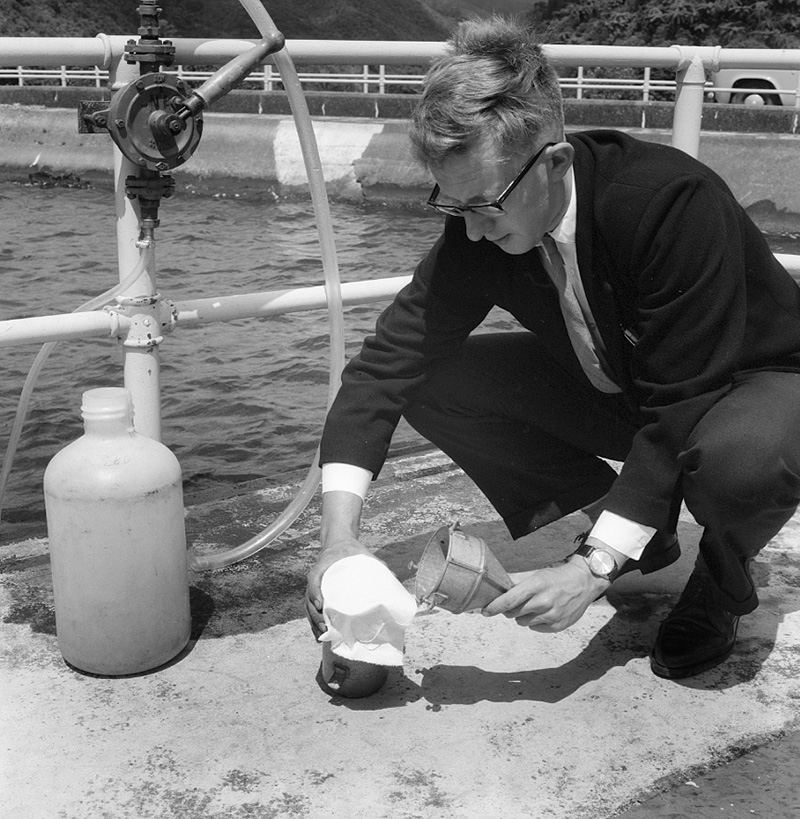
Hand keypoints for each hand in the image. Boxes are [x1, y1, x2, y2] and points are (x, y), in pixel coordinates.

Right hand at [305, 489, 370, 638]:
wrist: (339, 542)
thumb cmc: (351, 550)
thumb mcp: (363, 553)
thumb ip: (377, 564)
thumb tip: (393, 577)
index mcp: (324, 564)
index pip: (314, 578)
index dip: (315, 592)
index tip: (320, 605)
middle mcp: (317, 576)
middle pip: (309, 597)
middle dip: (315, 615)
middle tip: (325, 626)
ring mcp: (316, 585)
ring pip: (308, 606)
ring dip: (314, 622)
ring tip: (323, 635)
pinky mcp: (318, 592)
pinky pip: (312, 608)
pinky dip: (314, 621)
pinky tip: (320, 634)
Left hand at [481, 557, 608, 631]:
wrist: (583, 583)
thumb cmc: (556, 577)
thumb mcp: (536, 574)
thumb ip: (515, 581)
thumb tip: (495, 584)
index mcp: (536, 585)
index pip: (509, 600)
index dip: (494, 607)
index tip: (484, 611)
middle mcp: (544, 601)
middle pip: (513, 613)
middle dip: (510, 609)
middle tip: (517, 602)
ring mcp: (552, 615)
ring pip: (523, 622)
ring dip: (523, 616)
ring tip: (534, 605)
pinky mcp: (558, 626)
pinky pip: (535, 628)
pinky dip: (535, 622)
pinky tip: (544, 612)